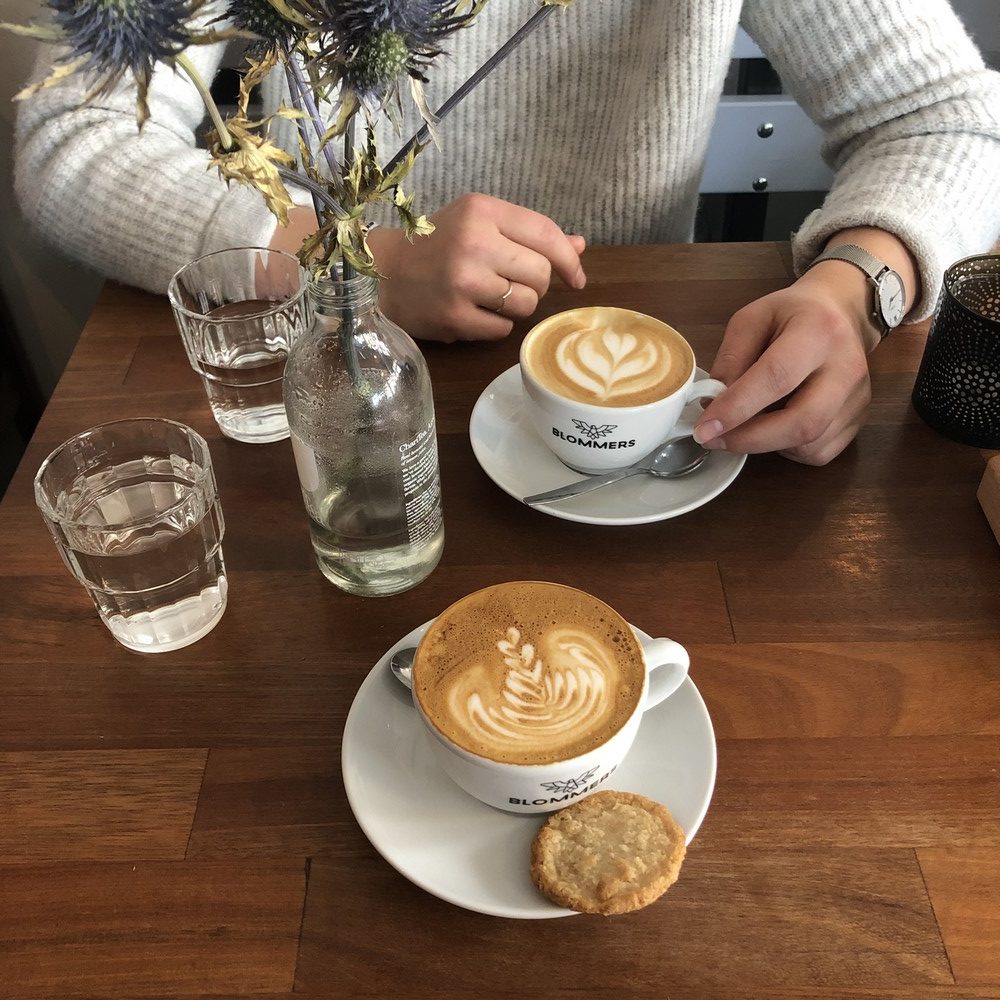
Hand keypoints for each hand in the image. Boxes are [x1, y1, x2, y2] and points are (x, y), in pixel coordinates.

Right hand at [368, 193, 586, 341]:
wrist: (383, 273)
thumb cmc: (437, 245)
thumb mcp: (479, 224)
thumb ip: (528, 234)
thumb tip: (579, 246)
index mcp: (481, 211)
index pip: (545, 233)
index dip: (569, 259)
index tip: (577, 277)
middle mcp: (474, 242)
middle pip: (541, 273)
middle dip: (536, 284)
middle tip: (512, 283)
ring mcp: (463, 282)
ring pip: (526, 303)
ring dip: (517, 306)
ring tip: (491, 298)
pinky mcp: (455, 316)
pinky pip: (502, 329)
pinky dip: (495, 325)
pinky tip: (475, 312)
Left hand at [693, 263, 879, 465]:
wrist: (842, 312)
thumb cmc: (791, 315)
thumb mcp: (751, 319)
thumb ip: (730, 359)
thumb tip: (713, 406)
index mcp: (818, 331)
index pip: (776, 377)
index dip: (737, 408)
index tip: (705, 428)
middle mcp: (847, 366)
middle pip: (802, 422)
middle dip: (751, 440)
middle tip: (715, 440)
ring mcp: (858, 396)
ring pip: (810, 445)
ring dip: (767, 445)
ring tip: (746, 425)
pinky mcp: (861, 418)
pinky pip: (819, 452)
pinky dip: (788, 449)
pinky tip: (776, 426)